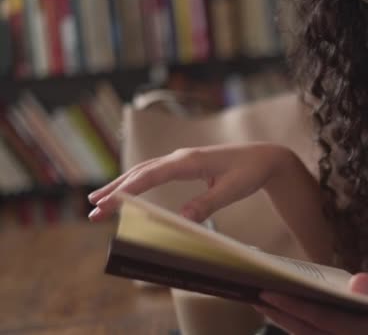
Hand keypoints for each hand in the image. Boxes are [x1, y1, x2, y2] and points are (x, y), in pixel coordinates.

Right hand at [88, 143, 292, 221]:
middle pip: (140, 172)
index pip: (151, 175)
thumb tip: (181, 219)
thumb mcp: (231, 191)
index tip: (108, 202)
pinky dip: (136, 182)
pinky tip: (127, 191)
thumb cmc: (250, 172)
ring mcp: (182, 160)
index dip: (128, 190)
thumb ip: (206, 204)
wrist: (265, 158)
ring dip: (121, 185)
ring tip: (99, 200)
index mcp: (189, 161)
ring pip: (144, 171)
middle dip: (114, 189)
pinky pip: (154, 173)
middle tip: (92, 208)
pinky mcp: (185, 165)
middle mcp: (181, 157)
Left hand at [255, 273, 367, 334]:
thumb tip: (356, 281)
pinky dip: (307, 329)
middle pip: (312, 334)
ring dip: (290, 324)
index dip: (297, 308)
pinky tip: (296, 318)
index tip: (270, 292)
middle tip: (254, 294)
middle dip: (283, 315)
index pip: (328, 323)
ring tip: (267, 303)